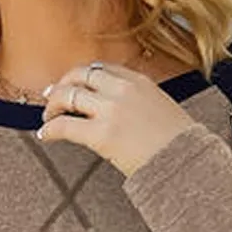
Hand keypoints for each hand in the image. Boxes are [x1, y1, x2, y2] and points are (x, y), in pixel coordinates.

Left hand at [36, 61, 198, 176]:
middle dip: (62, 84)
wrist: (185, 163)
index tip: (73, 83)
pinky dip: (51, 128)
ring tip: (47, 117)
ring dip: (52, 105)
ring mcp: (110, 110)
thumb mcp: (162, 109)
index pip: (101, 69)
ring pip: (68, 95)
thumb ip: (141, 103)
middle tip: (51, 96)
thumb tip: (124, 115)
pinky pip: (65, 125)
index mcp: (139, 81)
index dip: (82, 76)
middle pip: (81, 75)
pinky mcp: (101, 134)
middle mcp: (122, 89)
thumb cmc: (179, 144)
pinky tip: (45, 134)